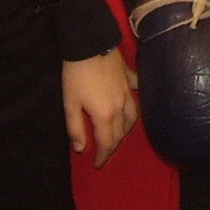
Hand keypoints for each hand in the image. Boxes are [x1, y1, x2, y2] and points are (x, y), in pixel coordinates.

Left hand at [63, 49, 138, 168]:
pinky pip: (138, 93)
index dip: (103, 156)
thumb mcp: (70, 103)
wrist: (90, 44)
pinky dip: (137, 101)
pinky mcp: (130, 77)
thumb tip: (81, 148)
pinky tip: (133, 102)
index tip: (98, 165)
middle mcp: (121, 107)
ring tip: (119, 134)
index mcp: (105, 115)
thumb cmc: (76, 75)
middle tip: (106, 152)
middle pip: (120, 133)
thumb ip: (75, 128)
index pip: (107, 142)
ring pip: (133, 117)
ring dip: (126, 129)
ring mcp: (128, 91)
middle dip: (113, 146)